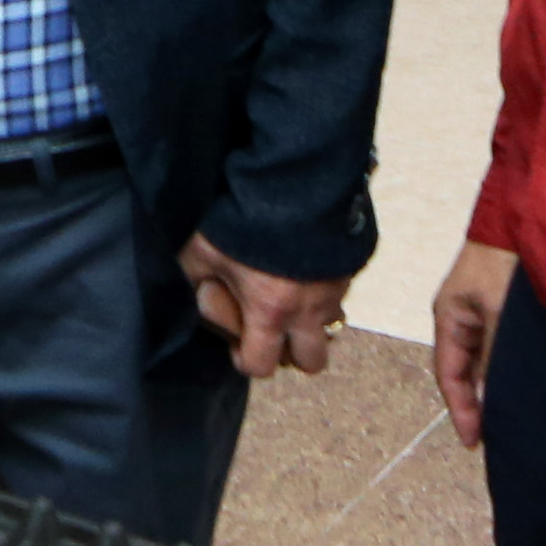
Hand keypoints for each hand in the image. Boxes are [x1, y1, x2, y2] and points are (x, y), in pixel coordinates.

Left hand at [178, 233, 343, 378]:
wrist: (296, 179)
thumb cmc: (242, 218)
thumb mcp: (202, 249)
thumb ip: (195, 277)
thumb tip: (196, 293)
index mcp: (270, 313)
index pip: (261, 365)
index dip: (245, 359)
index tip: (237, 344)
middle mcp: (310, 309)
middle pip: (313, 362)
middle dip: (293, 353)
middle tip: (273, 328)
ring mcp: (336, 288)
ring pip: (332, 326)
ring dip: (312, 321)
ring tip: (290, 296)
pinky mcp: (350, 264)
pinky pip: (341, 292)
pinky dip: (324, 289)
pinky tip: (303, 266)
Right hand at [432, 240, 518, 447]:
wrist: (529, 215)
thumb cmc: (507, 259)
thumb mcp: (499, 311)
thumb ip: (496, 355)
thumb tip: (494, 397)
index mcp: (449, 316)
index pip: (449, 374)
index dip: (461, 409)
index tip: (474, 441)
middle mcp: (463, 317)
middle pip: (466, 371)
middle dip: (478, 403)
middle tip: (497, 437)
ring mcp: (483, 311)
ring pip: (486, 360)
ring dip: (496, 385)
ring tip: (515, 416)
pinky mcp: (505, 307)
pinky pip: (502, 347)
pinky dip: (510, 368)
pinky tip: (526, 383)